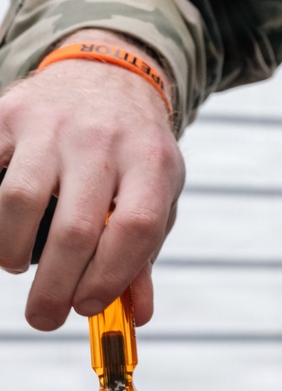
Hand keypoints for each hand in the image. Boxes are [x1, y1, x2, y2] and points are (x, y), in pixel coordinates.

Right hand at [0, 37, 184, 328]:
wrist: (106, 75)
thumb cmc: (132, 150)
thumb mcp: (156, 191)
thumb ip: (143, 253)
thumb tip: (137, 315)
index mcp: (151, 160)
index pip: (135, 227)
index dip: (110, 277)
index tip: (87, 306)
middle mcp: (102, 139)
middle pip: (74, 227)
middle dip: (54, 287)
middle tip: (44, 316)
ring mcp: (52, 124)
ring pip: (18, 200)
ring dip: (10, 250)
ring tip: (18, 262)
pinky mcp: (8, 115)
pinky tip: (2, 230)